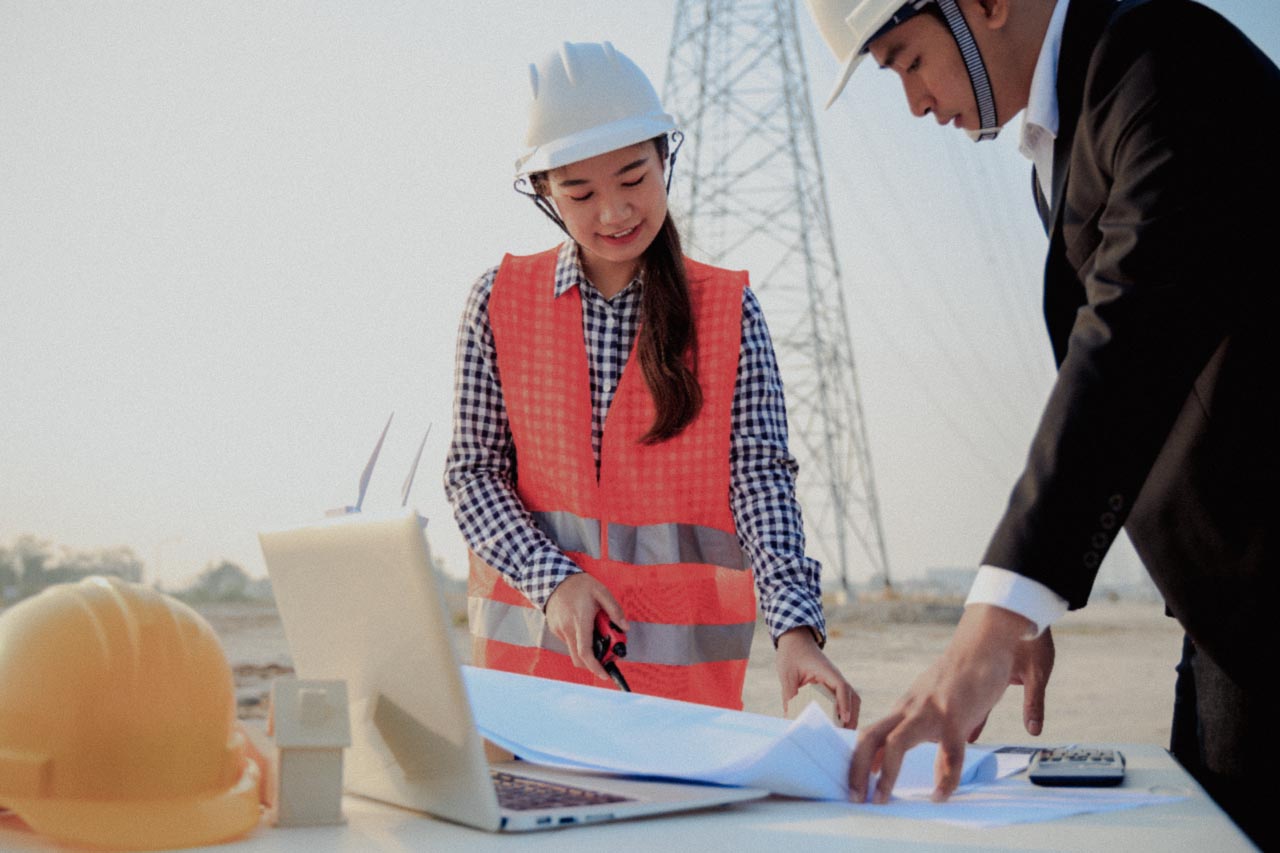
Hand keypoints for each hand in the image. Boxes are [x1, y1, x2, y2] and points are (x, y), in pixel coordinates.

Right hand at [544, 572, 627, 680]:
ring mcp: (559, 630)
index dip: (596, 667)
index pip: (585, 652)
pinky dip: (579, 639)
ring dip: (587, 647)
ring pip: (574, 649)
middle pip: (579, 658)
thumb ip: (615, 610)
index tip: (605, 674)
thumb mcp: (601, 591)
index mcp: (580, 620)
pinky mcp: (554, 629)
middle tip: (606, 654)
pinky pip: (568, 641)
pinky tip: (582, 622)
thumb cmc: (579, 585)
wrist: (553, 578)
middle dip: (593, 663)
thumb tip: (625, 628)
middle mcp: (567, 628)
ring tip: (595, 628)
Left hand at [775, 626, 859, 727]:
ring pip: (851, 699)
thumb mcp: (787, 674)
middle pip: (852, 696)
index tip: (843, 719)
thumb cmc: (791, 654)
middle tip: (844, 734)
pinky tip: (836, 725)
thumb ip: (789, 694)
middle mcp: (835, 676)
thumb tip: (790, 717)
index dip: (844, 703)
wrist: (795, 640)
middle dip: (852, 715)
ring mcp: (834, 681)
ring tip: (842, 733)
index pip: (842, 686)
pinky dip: (842, 712)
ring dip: (850, 715)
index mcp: (827, 670)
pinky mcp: (831, 686)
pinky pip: (841, 700)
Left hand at [848, 604, 1053, 803]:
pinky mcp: (955, 715)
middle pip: (870, 736)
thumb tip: (964, 740)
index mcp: (907, 705)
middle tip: (854, 796)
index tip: (857, 781)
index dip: (860, 757)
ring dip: (884, 775)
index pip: (873, 732)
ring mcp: (930, 710)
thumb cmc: (970, 670)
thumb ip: (951, 722)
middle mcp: (911, 707)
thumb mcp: (950, 699)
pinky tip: (940, 795)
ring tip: (880, 799)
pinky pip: (948, 754)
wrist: (987, 639)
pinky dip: (943, 779)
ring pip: (894, 744)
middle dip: (856, 768)